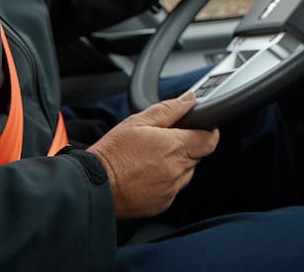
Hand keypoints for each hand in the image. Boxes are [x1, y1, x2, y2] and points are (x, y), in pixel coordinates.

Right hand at [87, 92, 218, 219]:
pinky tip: (147, 173)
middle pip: (198, 155)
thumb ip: (169, 109)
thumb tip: (190, 100)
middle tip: (164, 141)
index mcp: (175, 148)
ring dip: (177, 164)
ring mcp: (171, 189)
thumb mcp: (139, 121)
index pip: (210, 139)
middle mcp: (177, 171)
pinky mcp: (163, 204)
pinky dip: (166, 180)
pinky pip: (173, 188)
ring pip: (186, 172)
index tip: (200, 126)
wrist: (93, 186)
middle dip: (187, 145)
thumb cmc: (112, 153)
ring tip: (151, 158)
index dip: (208, 130)